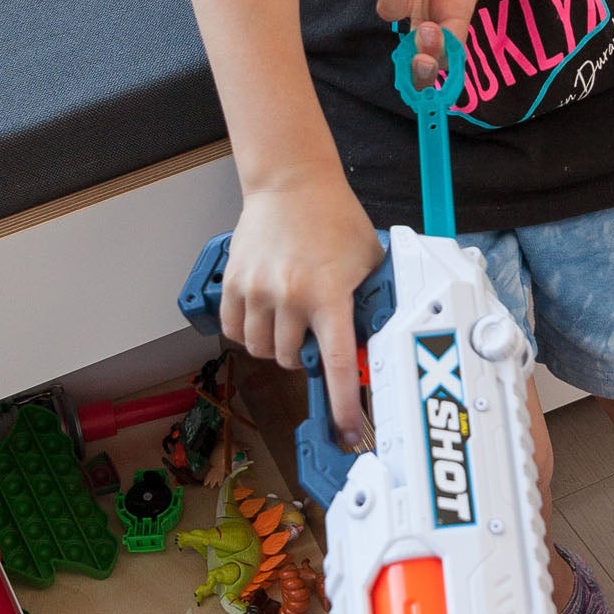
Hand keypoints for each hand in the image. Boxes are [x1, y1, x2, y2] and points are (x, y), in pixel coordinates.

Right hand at [222, 173, 383, 441]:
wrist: (292, 182)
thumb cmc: (334, 218)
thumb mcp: (370, 262)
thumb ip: (373, 303)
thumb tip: (380, 342)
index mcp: (329, 294)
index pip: (338, 364)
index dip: (343, 404)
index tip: (346, 431)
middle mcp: (290, 296)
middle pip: (290, 360)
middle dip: (304, 356)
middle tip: (314, 335)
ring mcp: (257, 290)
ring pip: (259, 349)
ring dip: (275, 345)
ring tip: (289, 321)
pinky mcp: (234, 282)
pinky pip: (233, 330)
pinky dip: (246, 332)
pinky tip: (263, 315)